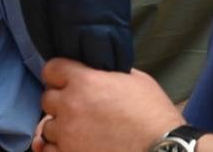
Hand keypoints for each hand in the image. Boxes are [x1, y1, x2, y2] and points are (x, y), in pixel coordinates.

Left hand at [35, 59, 180, 151]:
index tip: (66, 81)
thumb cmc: (155, 116)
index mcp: (84, 81)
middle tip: (79, 110)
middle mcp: (70, 104)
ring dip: (61, 127)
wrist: (165, 151)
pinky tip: (71, 146)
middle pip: (48, 98)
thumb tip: (98, 69)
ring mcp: (68, 132)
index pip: (51, 69)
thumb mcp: (136, 81)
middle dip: (61, 102)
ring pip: (47, 126)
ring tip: (80, 132)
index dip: (59, 75)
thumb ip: (108, 72)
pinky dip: (57, 148)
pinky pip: (48, 150)